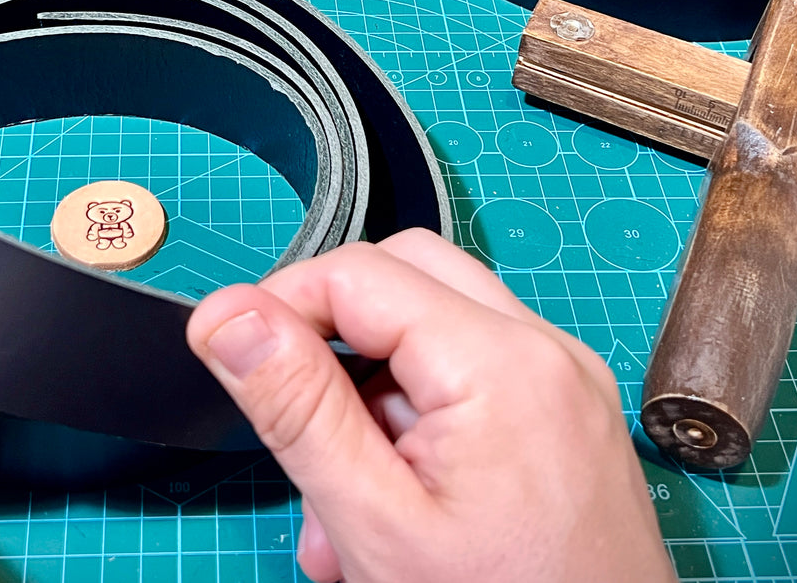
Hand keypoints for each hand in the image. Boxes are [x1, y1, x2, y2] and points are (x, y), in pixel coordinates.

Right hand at [186, 228, 674, 581]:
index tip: (235, 362)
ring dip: (371, 388)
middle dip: (333, 339)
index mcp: (502, 363)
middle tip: (295, 420)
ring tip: (344, 500)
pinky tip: (398, 504)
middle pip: (405, 277)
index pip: (359, 274)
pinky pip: (477, 375)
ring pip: (437, 326)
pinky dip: (421, 415)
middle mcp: (546, 351)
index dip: (282, 305)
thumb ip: (298, 407)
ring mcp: (566, 383)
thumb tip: (226, 315)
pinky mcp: (569, 417)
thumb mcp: (376, 522)